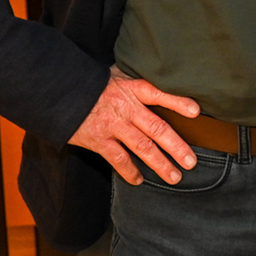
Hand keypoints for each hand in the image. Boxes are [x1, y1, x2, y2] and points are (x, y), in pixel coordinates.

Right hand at [67, 67, 199, 183]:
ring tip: (174, 176)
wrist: (60, 92)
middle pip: (157, 128)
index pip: (159, 93)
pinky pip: (118, 159)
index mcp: (132, 89)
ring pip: (142, 147)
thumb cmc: (91, 83)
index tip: (196, 111)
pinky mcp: (98, 140)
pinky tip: (139, 180)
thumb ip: (136, 82)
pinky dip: (130, 171)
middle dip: (176, 146)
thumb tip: (158, 80)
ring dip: (160, 164)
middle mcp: (126, 108)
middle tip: (191, 162)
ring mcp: (113, 126)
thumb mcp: (116, 74)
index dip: (178, 102)